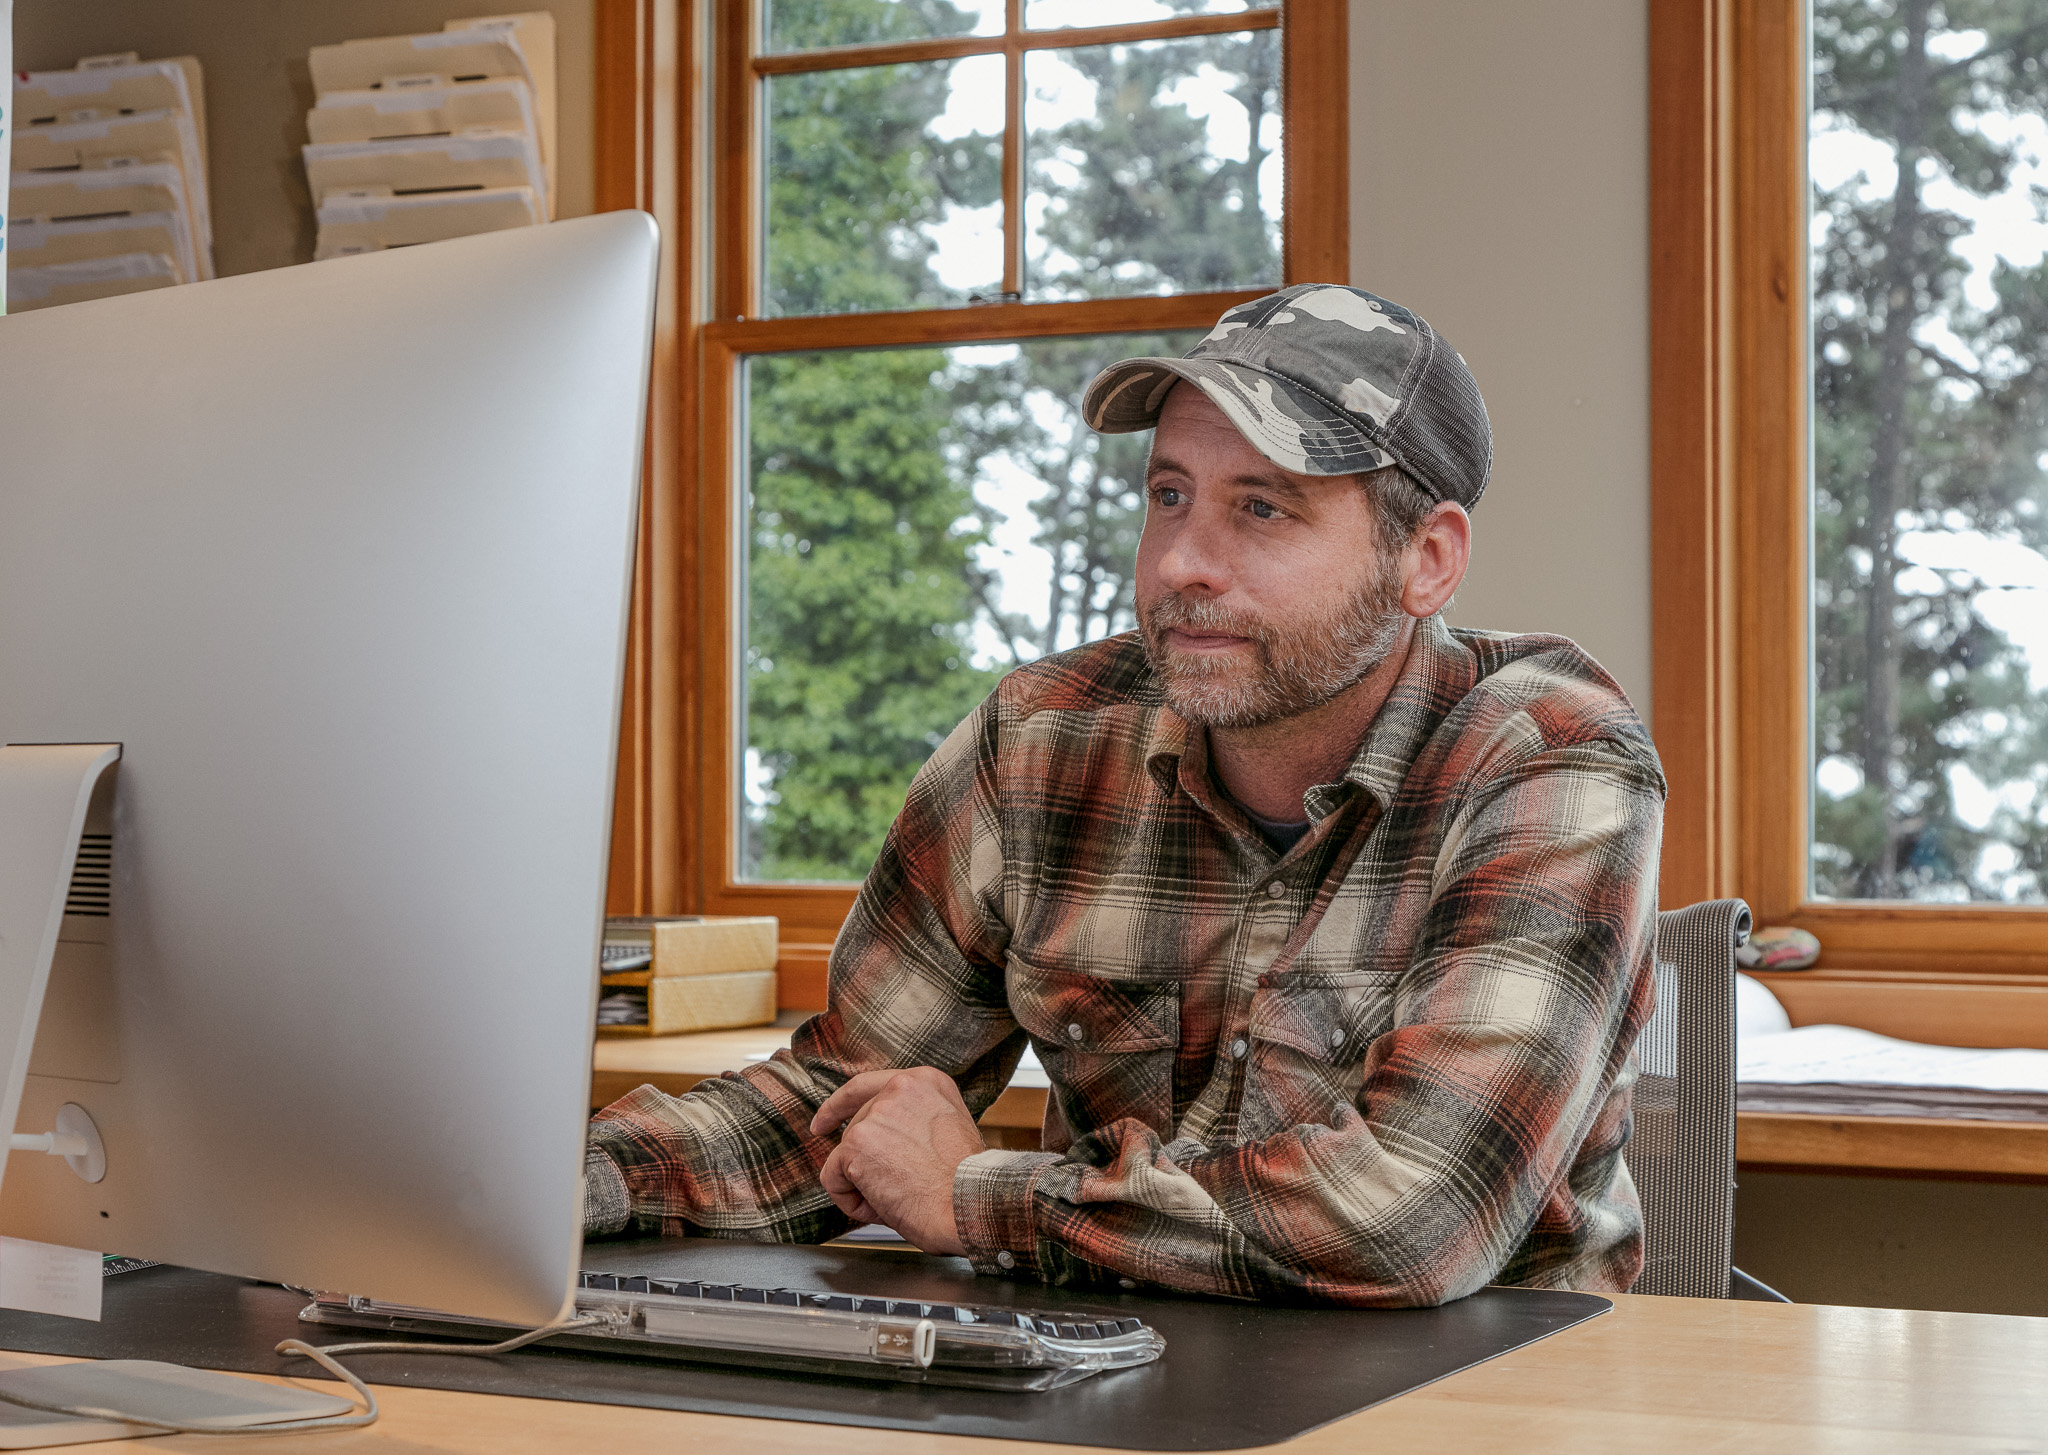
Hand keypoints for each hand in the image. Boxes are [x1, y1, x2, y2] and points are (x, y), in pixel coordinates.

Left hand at [812, 1068, 985, 1256]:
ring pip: (844, 1156)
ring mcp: (875, 1114)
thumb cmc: (967, 1182)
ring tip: (898, 1198)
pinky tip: (880, 1205)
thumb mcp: (949, 1129)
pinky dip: (850, 1201)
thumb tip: (884, 1139)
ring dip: (864, 1185)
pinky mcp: (856, 1143)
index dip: (839, 1107)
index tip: (823, 1123)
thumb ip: (915, 1119)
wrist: (971, 1203)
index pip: (867, 1086)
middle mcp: (898, 1088)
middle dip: (866, 1164)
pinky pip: (833, 1178)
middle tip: (901, 1188)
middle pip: (855, 1128)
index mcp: (925, 1081)